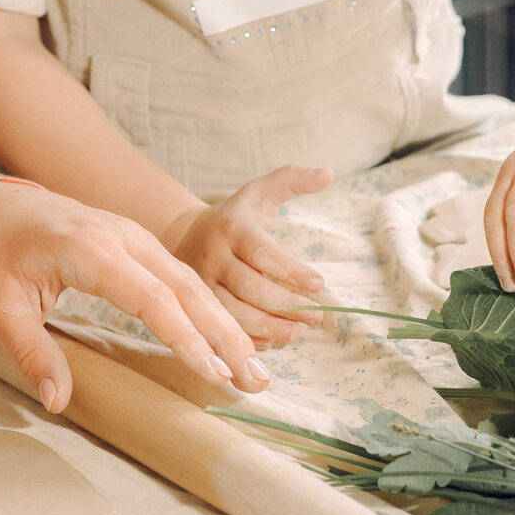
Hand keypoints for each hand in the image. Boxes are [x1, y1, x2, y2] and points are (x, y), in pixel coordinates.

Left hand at [0, 178, 270, 414]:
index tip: (211, 370)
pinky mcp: (138, 243)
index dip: (183, 334)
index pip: (148, 295)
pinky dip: (207, 308)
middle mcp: (122, 237)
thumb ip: (31, 354)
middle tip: (254, 380)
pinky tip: (225, 339)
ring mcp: (134, 236)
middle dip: (224, 334)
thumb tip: (58, 402)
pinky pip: (180, 276)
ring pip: (190, 280)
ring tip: (252, 369)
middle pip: (184, 287)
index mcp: (88, 249)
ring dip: (224, 324)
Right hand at [158, 166, 332, 344]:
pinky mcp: (200, 304)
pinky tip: (272, 341)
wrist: (187, 235)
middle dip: (285, 305)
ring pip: (233, 312)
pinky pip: (223, 326)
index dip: (290, 270)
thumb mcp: (261, 192)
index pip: (262, 251)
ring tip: (297, 333)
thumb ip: (292, 180)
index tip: (319, 283)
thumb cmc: (237, 216)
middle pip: (249, 287)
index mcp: (232, 229)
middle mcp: (215, 257)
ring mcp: (204, 283)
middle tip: (316, 317)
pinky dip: (248, 337)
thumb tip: (328, 173)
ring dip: (268, 327)